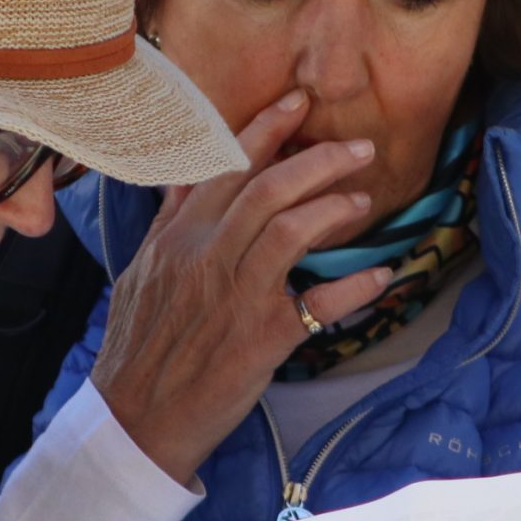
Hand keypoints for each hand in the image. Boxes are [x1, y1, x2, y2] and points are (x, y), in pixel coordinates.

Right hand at [91, 91, 391, 482]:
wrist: (138, 418)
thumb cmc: (140, 349)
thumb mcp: (141, 275)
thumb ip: (168, 225)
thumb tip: (184, 180)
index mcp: (177, 239)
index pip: (224, 167)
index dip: (264, 128)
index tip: (298, 102)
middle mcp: (205, 257)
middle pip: (266, 187)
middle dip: (317, 158)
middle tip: (357, 149)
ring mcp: (235, 295)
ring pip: (289, 229)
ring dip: (334, 207)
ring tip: (364, 199)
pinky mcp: (262, 337)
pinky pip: (319, 303)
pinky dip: (355, 286)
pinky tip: (382, 274)